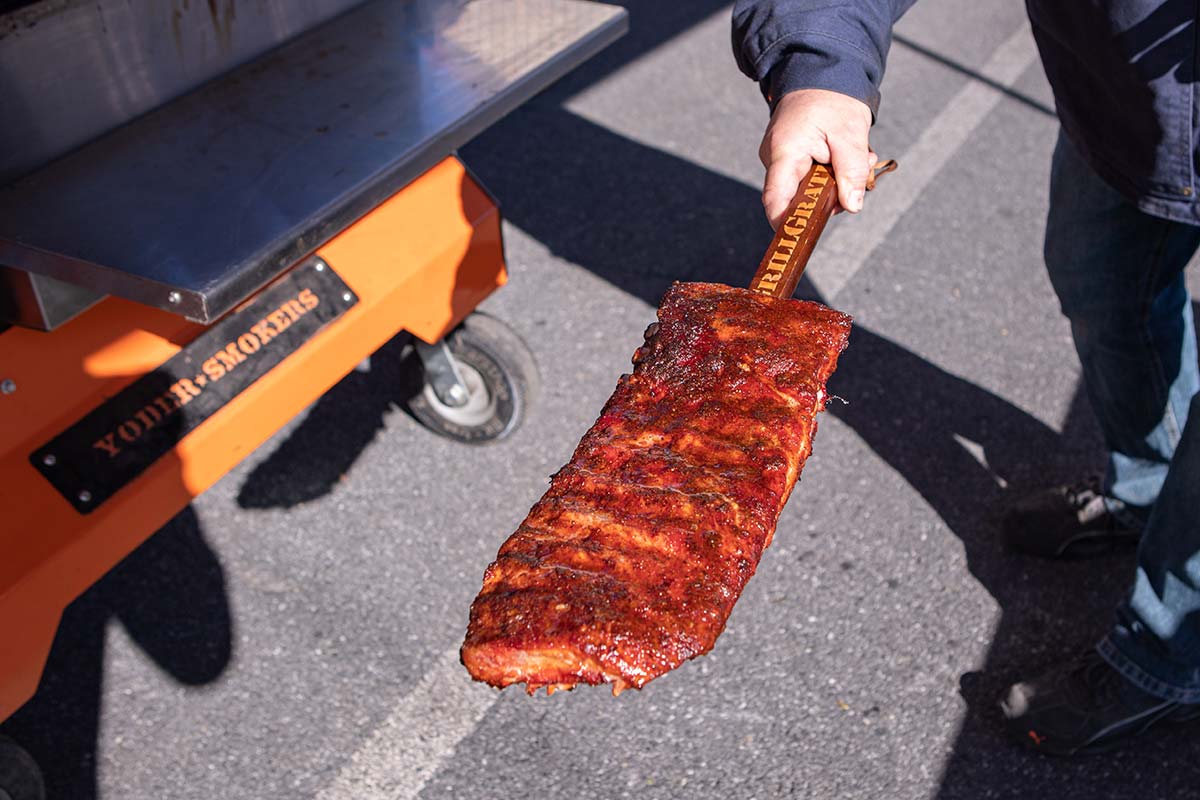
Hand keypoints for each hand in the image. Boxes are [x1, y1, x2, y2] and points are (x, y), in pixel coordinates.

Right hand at [758, 89, 875, 227]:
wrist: (821, 69)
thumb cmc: (832, 97)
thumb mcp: (850, 133)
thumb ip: (851, 172)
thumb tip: (852, 207)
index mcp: (784, 153)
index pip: (776, 202)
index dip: (787, 225)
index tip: (806, 238)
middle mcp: (776, 159)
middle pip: (797, 199)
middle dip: (832, 196)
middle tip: (860, 177)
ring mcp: (783, 158)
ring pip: (809, 188)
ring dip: (838, 181)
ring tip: (860, 158)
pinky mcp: (793, 156)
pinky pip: (811, 176)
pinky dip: (833, 171)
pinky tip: (849, 154)